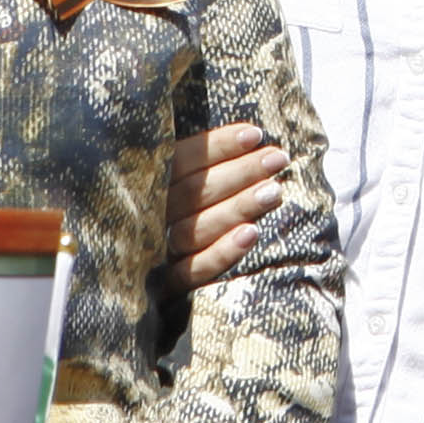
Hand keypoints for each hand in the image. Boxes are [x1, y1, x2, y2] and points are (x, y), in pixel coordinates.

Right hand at [161, 125, 286, 289]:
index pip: (179, 160)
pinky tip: (252, 234)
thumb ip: (202, 166)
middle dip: (239, 172)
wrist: (145, 288)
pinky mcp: (166, 287)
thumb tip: (251, 136)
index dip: (218, 146)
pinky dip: (222, 252)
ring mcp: (154, 253)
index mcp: (145, 186)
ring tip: (274, 192)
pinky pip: (194, 271)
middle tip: (278, 158)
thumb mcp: (179, 185)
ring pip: (195, 228)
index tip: (255, 134)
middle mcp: (146, 217)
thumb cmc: (179, 218)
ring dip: (237, 207)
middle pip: (192, 192)